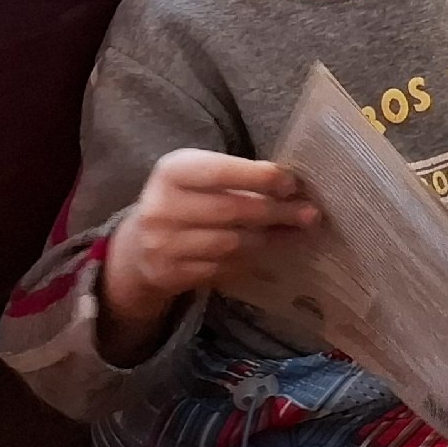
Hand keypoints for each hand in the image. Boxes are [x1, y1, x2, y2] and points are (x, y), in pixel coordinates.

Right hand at [102, 151, 316, 352]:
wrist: (137, 248)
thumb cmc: (184, 201)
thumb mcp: (199, 176)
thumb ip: (236, 175)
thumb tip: (292, 185)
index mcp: (172, 172)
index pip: (221, 172)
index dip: (260, 178)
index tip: (292, 184)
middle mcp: (161, 208)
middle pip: (231, 210)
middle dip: (276, 212)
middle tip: (310, 213)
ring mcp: (162, 245)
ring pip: (231, 243)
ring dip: (271, 239)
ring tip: (299, 233)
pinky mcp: (170, 275)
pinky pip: (222, 268)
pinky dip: (252, 260)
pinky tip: (270, 252)